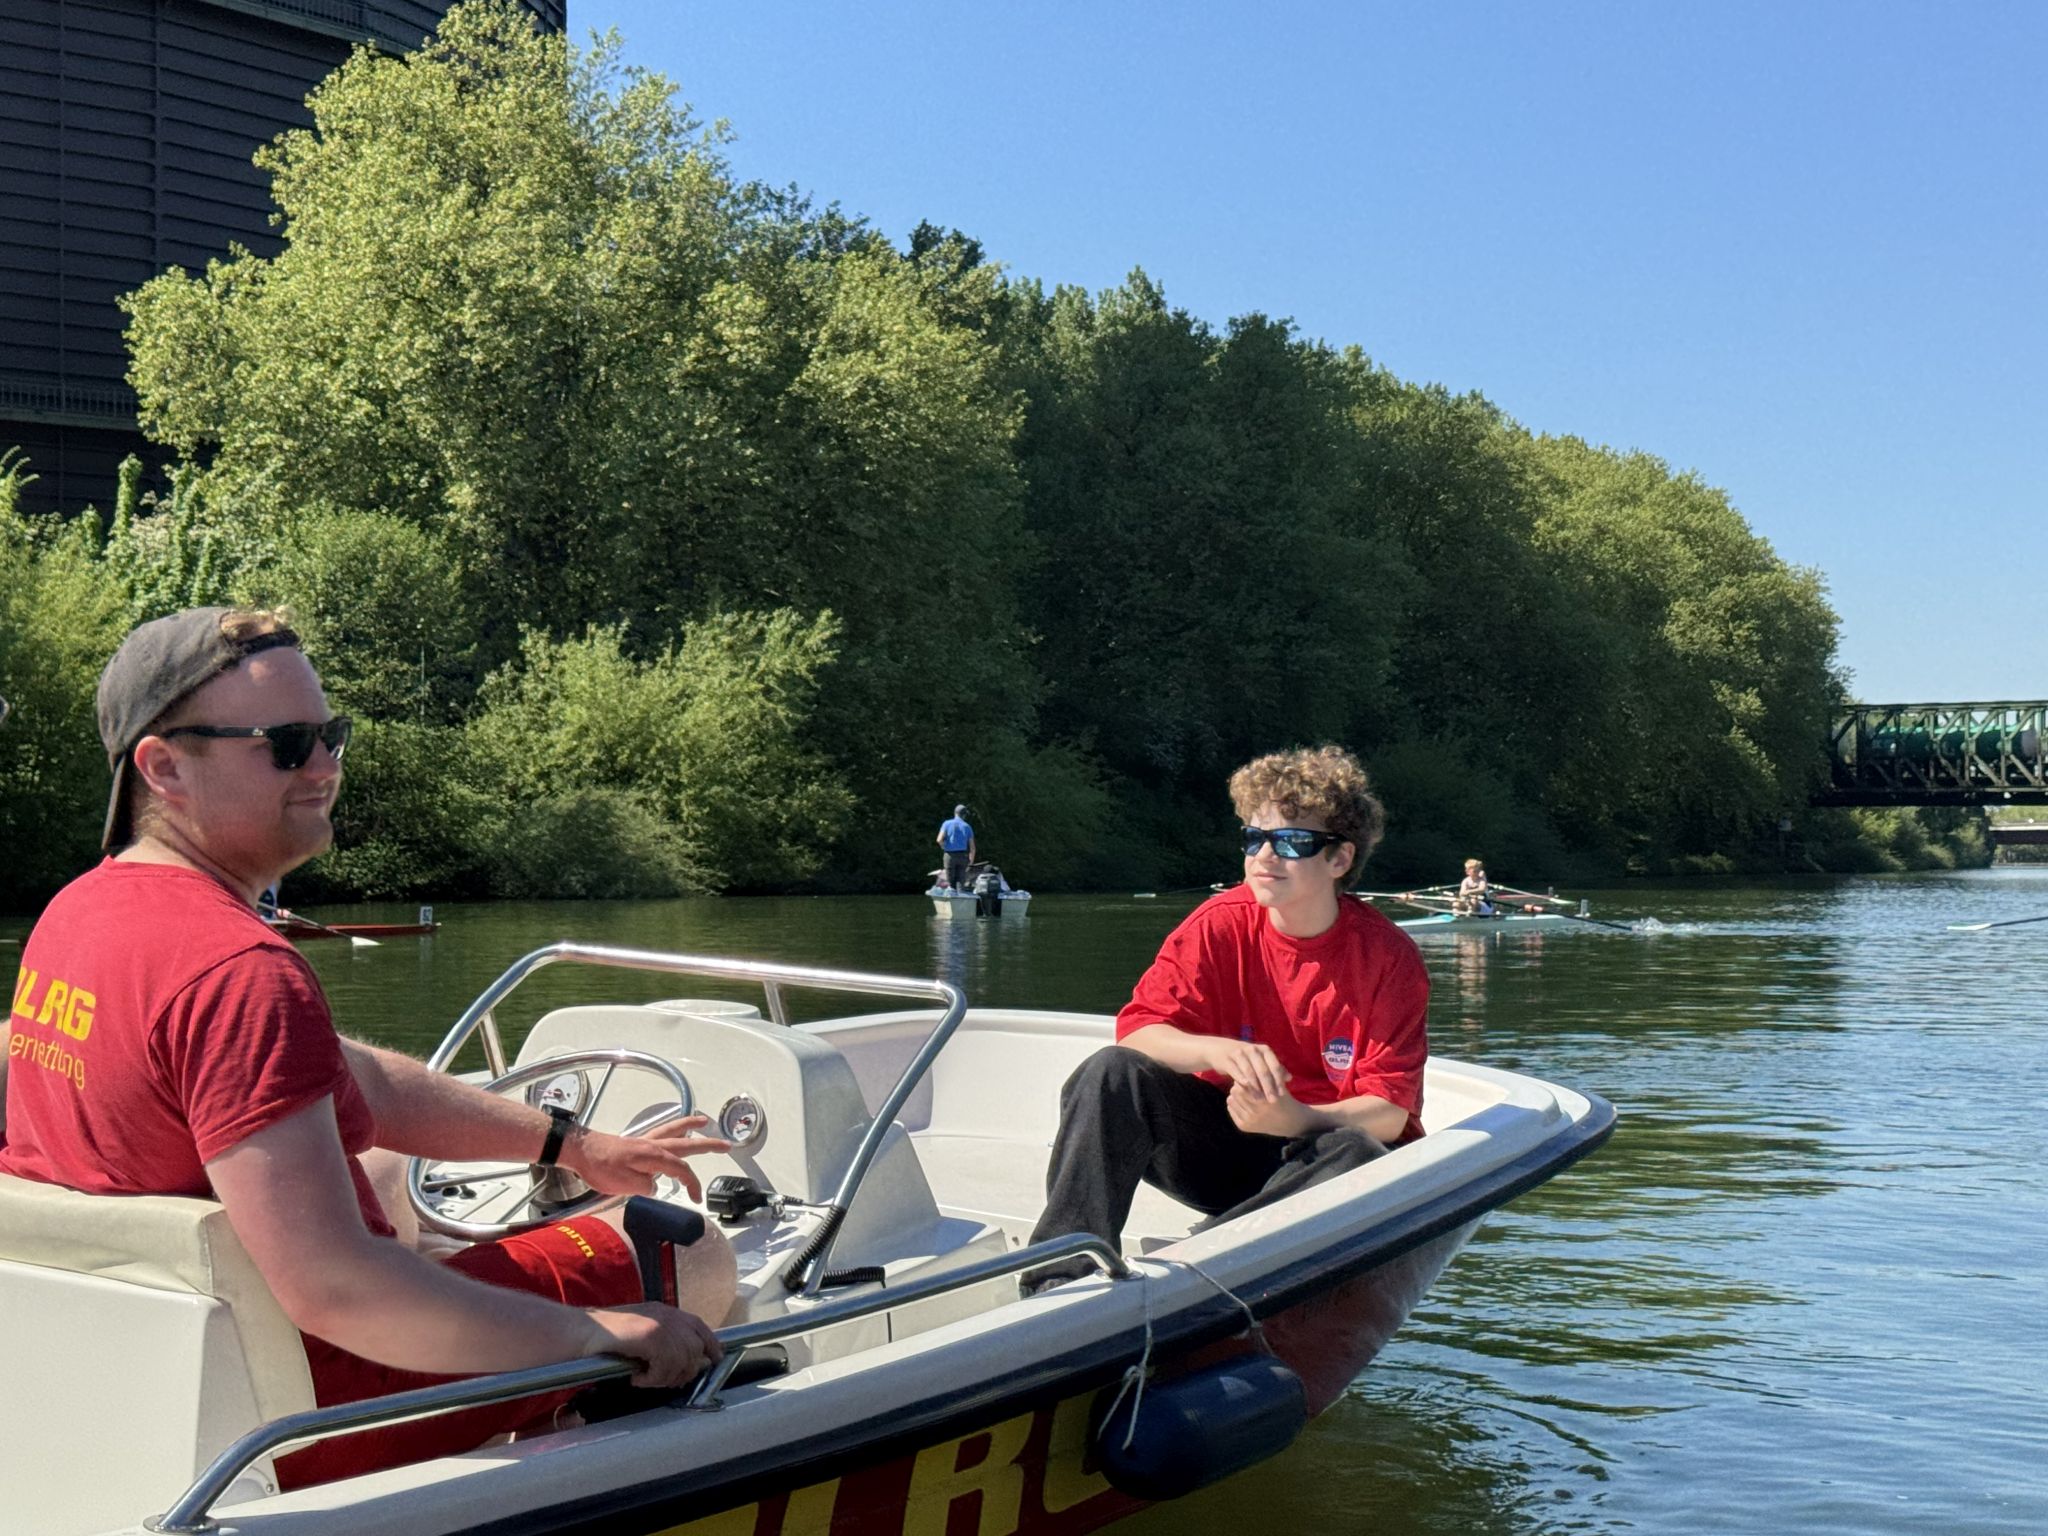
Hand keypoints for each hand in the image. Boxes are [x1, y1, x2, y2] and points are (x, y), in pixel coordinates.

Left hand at [560, 1113, 731, 1200]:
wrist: (581, 1150)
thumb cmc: (601, 1167)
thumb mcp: (624, 1184)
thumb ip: (645, 1186)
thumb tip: (655, 1187)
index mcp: (654, 1157)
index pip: (681, 1170)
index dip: (692, 1184)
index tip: (696, 1198)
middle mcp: (654, 1145)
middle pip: (687, 1144)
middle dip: (708, 1145)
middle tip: (727, 1145)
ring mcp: (646, 1140)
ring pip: (675, 1130)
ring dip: (691, 1125)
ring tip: (705, 1121)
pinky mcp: (637, 1141)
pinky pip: (662, 1130)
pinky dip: (675, 1127)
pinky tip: (677, 1130)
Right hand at [585, 1302, 721, 1387]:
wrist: (578, 1332)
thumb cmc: (604, 1339)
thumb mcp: (641, 1334)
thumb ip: (664, 1342)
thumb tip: (688, 1363)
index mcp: (666, 1312)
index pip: (700, 1327)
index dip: (711, 1345)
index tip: (715, 1361)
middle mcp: (667, 1315)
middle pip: (695, 1350)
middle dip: (683, 1371)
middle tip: (660, 1380)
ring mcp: (660, 1324)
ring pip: (682, 1361)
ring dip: (664, 1377)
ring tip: (644, 1378)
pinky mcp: (651, 1335)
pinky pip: (665, 1366)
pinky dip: (651, 1378)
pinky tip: (636, 1377)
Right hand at [1201, 1039, 1289, 1100]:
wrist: (1220, 1049)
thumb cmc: (1246, 1058)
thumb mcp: (1261, 1060)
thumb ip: (1274, 1068)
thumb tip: (1289, 1078)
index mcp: (1264, 1050)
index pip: (1275, 1066)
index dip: (1279, 1080)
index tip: (1282, 1094)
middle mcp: (1253, 1049)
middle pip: (1263, 1070)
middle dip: (1269, 1087)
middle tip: (1273, 1101)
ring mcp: (1239, 1053)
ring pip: (1250, 1072)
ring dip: (1256, 1087)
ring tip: (1260, 1100)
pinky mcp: (1228, 1059)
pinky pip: (1236, 1071)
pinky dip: (1241, 1080)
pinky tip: (1246, 1088)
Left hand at [1226, 1082, 1318, 1137]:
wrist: (1288, 1122)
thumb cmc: (1282, 1098)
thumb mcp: (1279, 1084)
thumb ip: (1267, 1074)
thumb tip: (1250, 1064)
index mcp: (1265, 1100)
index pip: (1244, 1084)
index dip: (1245, 1077)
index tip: (1248, 1075)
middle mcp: (1256, 1112)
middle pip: (1236, 1091)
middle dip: (1239, 1086)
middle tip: (1244, 1083)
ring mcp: (1250, 1121)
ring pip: (1231, 1100)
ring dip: (1236, 1095)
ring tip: (1244, 1093)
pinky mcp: (1244, 1127)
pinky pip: (1231, 1109)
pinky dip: (1235, 1104)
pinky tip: (1243, 1102)